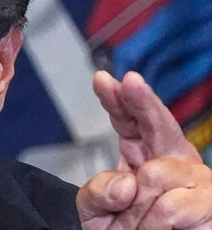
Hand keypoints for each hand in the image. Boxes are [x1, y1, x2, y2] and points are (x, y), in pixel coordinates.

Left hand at [77, 71, 211, 228]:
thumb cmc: (120, 229)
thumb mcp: (95, 208)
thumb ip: (99, 191)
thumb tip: (127, 184)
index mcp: (141, 152)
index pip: (127, 119)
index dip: (117, 99)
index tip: (102, 80)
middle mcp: (169, 158)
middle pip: (156, 121)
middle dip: (141, 101)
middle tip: (130, 82)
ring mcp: (194, 178)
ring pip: (153, 175)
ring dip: (135, 208)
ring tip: (136, 225)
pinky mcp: (210, 201)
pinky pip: (169, 206)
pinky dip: (152, 224)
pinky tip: (158, 229)